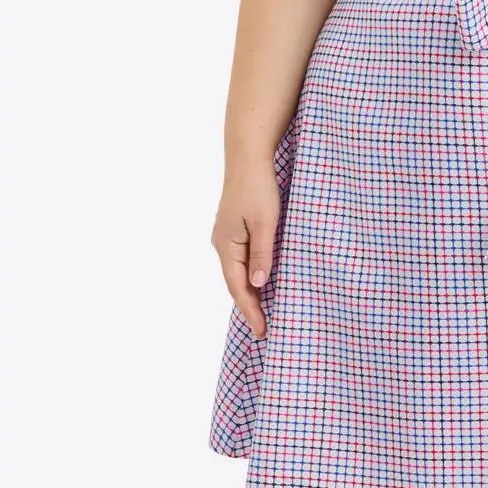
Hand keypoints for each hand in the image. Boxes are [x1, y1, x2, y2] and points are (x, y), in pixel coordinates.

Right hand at [210, 163, 279, 339]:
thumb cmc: (258, 187)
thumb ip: (262, 252)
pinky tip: (261, 279)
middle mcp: (222, 243)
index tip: (262, 330)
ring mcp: (227, 235)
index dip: (250, 310)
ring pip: (238, 271)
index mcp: (226, 245)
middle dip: (249, 306)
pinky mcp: (234, 227)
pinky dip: (251, 273)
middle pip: (235, 282)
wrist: (248, 157)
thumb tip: (257, 284)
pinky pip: (241, 258)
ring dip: (250, 291)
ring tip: (264, 311)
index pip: (238, 287)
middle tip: (264, 328)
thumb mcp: (266, 221)